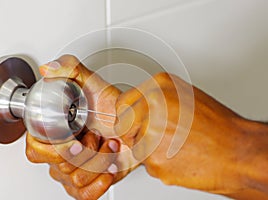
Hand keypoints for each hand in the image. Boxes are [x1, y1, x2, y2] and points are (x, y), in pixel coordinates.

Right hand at [26, 55, 137, 199]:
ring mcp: (73, 170)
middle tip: (97, 136)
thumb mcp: (91, 82)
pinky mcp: (88, 183)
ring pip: (74, 180)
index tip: (75, 140)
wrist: (133, 126)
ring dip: (99, 162)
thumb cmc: (110, 106)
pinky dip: (99, 183)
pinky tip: (109, 168)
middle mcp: (60, 153)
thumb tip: (48, 68)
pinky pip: (83, 195)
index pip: (36, 149)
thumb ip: (69, 68)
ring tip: (108, 146)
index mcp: (53, 131)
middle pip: (59, 167)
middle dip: (86, 151)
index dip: (55, 148)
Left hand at [115, 72, 267, 197]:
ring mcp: (151, 133)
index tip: (130, 121)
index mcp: (159, 86)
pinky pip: (148, 163)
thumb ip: (155, 99)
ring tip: (174, 145)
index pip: (122, 103)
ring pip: (136, 146)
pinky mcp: (155, 160)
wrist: (237, 151)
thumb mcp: (183, 95)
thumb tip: (136, 108)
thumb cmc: (216, 125)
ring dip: (150, 150)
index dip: (126, 115)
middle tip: (154, 136)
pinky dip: (161, 163)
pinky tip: (179, 156)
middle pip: (123, 126)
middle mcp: (152, 107)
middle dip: (133, 133)